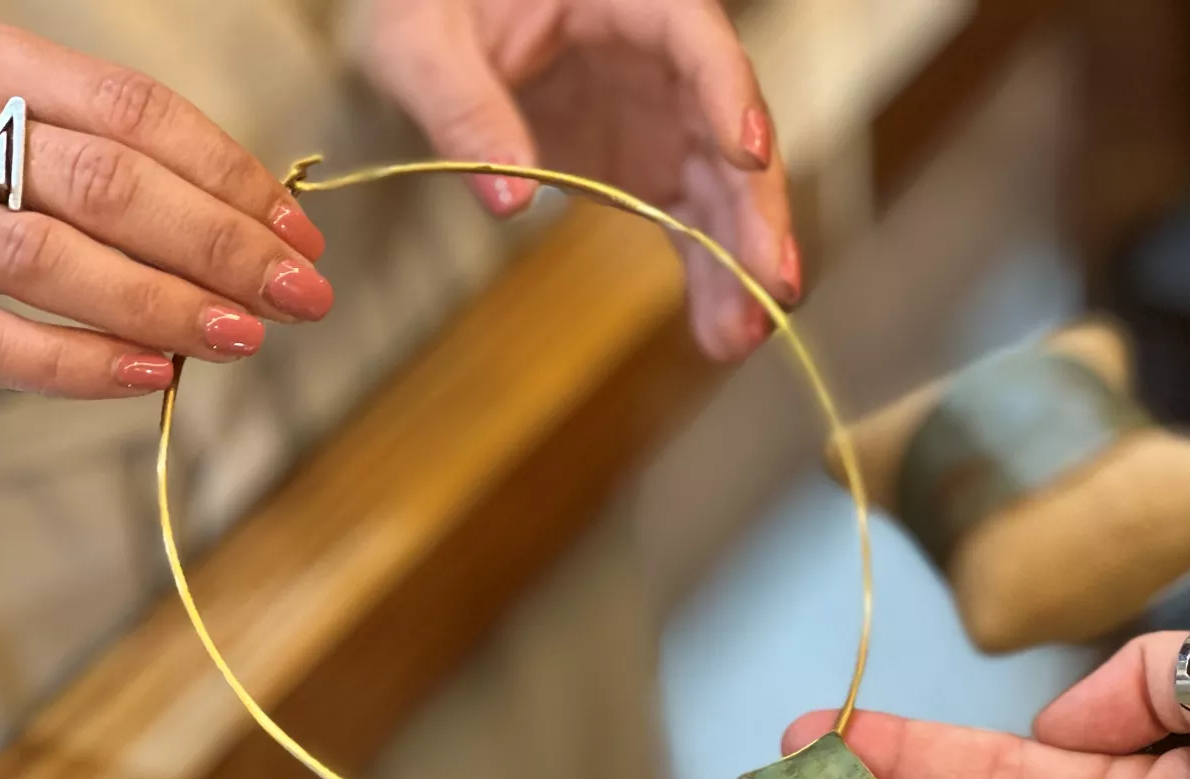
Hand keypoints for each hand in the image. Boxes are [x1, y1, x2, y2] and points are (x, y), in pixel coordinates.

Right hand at [0, 14, 331, 400]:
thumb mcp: (10, 147)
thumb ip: (116, 171)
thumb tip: (262, 237)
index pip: (132, 109)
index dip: (230, 175)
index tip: (298, 236)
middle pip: (106, 183)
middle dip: (220, 245)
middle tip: (298, 296)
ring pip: (53, 261)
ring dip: (166, 306)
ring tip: (243, 337)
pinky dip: (85, 364)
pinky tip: (153, 376)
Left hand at [360, 0, 795, 359]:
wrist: (429, 22)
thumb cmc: (428, 5)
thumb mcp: (419, 45)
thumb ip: (461, 109)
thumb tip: (508, 197)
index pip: (694, 37)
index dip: (727, 94)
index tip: (747, 155)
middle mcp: (660, 53)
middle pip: (728, 124)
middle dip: (754, 207)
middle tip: (770, 283)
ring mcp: (661, 112)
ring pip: (722, 184)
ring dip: (737, 259)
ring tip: (740, 336)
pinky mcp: (648, 162)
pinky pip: (690, 218)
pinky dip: (706, 272)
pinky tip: (720, 329)